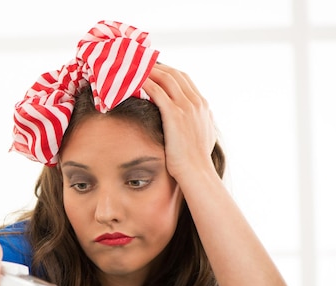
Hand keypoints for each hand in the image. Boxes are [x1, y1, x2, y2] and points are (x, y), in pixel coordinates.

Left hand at [142, 63, 217, 182]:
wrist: (197, 172)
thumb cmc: (196, 160)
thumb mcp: (203, 136)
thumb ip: (200, 122)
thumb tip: (198, 118)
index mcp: (202, 105)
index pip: (183, 78)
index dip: (166, 71)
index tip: (151, 69)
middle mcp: (195, 102)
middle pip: (174, 74)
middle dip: (155, 66)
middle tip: (138, 63)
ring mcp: (186, 107)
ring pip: (165, 79)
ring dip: (148, 71)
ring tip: (132, 68)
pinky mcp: (174, 115)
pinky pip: (157, 91)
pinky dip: (145, 83)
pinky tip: (132, 82)